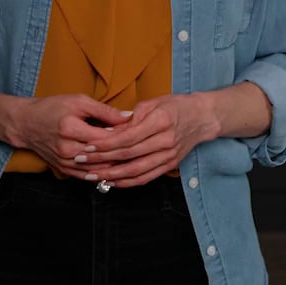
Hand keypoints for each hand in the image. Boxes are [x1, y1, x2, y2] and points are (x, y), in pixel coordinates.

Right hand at [5, 94, 131, 176]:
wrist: (26, 124)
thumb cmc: (52, 108)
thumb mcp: (78, 101)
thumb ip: (104, 110)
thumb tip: (129, 117)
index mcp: (71, 129)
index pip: (106, 137)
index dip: (125, 136)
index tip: (138, 132)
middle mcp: (67, 149)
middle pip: (104, 156)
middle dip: (123, 153)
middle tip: (139, 147)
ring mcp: (65, 162)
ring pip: (98, 170)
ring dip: (115, 166)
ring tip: (131, 159)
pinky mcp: (63, 169)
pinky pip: (87, 176)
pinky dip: (102, 174)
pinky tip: (114, 170)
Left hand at [74, 94, 219, 187]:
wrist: (202, 118)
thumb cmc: (176, 106)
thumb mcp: (153, 102)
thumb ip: (131, 117)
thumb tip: (108, 130)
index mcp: (160, 122)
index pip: (127, 137)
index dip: (105, 144)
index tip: (88, 146)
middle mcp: (165, 141)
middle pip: (129, 155)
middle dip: (103, 160)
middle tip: (83, 162)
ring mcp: (169, 156)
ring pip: (136, 170)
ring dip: (112, 175)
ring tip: (93, 175)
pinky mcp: (170, 165)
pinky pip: (146, 177)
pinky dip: (128, 182)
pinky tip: (113, 182)